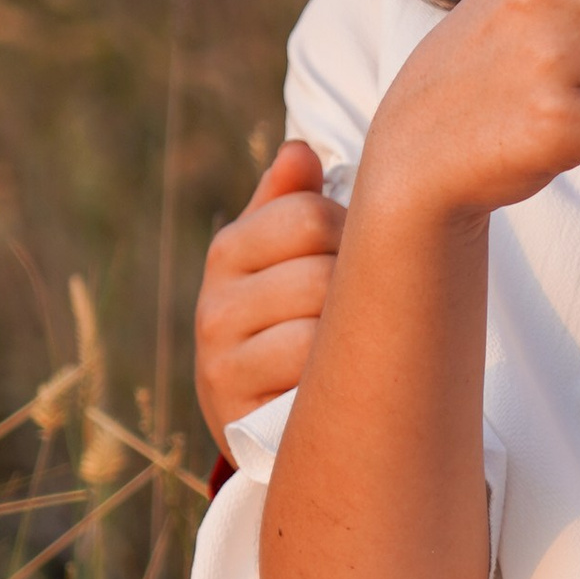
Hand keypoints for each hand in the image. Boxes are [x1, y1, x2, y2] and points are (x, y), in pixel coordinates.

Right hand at [195, 141, 346, 453]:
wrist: (269, 427)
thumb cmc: (296, 327)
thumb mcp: (292, 262)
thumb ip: (294, 204)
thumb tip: (300, 151)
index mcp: (232, 252)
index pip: (311, 215)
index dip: (358, 235)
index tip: (363, 263)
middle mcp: (214, 303)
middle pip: (321, 271)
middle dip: (360, 292)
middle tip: (365, 317)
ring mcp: (218, 357)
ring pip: (316, 322)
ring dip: (353, 338)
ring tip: (355, 352)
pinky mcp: (233, 407)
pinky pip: (308, 372)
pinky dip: (337, 378)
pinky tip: (339, 384)